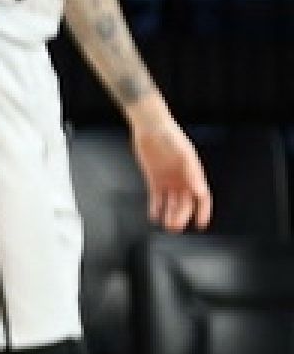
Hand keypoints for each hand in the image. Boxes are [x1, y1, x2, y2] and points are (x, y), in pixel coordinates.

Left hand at [131, 111, 210, 231]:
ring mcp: (168, 180)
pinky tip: (154, 216)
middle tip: (175, 226)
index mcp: (193, 174)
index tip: (201, 224)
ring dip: (170, 214)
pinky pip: (156, 197)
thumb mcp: (183, 153)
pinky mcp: (154, 179)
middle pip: (185, 203)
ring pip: (171, 203)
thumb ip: (192, 172)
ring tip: (167, 225)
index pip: (202, 197)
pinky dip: (156, 207)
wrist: (150, 127)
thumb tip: (200, 190)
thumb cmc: (170, 136)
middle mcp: (182, 180)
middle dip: (181, 216)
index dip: (203, 211)